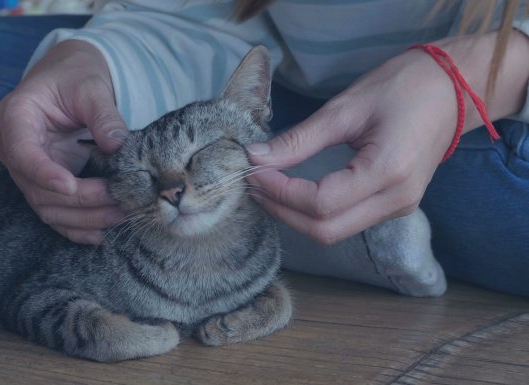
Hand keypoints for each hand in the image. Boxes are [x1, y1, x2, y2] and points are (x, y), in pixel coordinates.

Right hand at [0, 40, 127, 243]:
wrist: (69, 78)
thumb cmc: (75, 75)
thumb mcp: (91, 87)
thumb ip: (103, 115)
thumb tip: (117, 145)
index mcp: (15, 116)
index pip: (21, 152)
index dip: (45, 173)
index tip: (72, 187)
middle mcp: (12, 147)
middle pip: (36, 187)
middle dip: (79, 201)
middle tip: (118, 202)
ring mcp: (26, 169)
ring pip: (45, 206)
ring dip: (82, 218)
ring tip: (120, 216)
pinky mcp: (42, 183)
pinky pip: (54, 212)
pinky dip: (76, 227)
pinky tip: (100, 234)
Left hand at [247, 31, 528, 243]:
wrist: (453, 89)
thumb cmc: (403, 87)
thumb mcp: (346, 108)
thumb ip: (300, 139)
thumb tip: (257, 156)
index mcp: (388, 173)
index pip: (320, 203)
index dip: (280, 192)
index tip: (253, 170)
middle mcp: (396, 201)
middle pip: (325, 230)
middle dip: (282, 211)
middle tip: (253, 184)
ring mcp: (397, 208)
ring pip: (334, 231)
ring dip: (295, 216)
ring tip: (266, 187)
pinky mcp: (393, 205)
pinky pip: (345, 222)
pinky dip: (313, 213)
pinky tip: (292, 192)